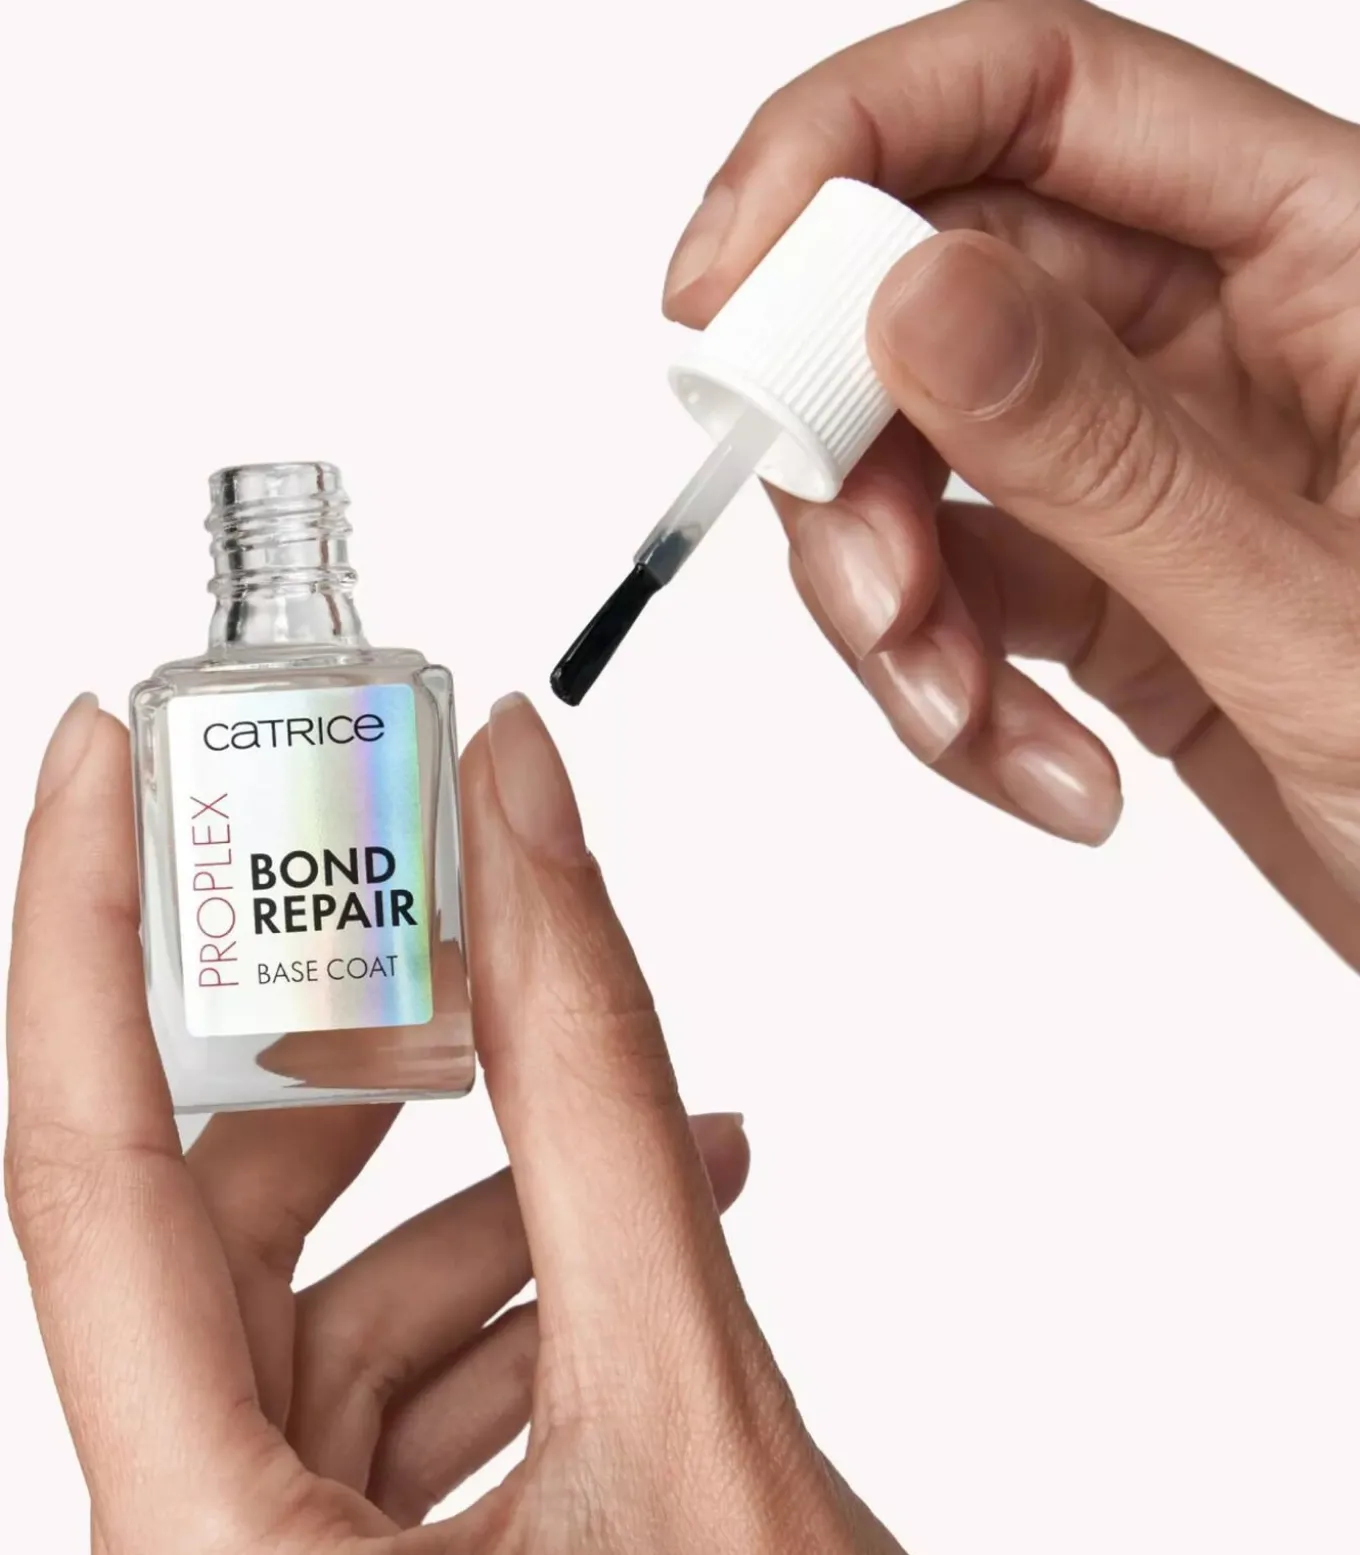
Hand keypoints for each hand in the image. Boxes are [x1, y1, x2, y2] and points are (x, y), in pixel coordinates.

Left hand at [7, 692, 896, 1552]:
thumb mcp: (689, 1397)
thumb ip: (594, 1081)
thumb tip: (528, 811)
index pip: (80, 1176)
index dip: (75, 928)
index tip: (107, 752)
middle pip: (208, 1232)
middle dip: (348, 1057)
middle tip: (435, 906)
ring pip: (316, 1306)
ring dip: (474, 1184)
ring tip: (637, 1114)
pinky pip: (390, 1385)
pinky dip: (507, 1283)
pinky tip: (634, 1225)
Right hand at [663, 0, 1359, 967]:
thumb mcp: (1314, 612)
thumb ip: (1110, 454)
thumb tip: (913, 301)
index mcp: (1327, 253)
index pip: (1044, 96)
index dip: (852, 143)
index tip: (726, 284)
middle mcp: (1220, 336)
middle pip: (936, 293)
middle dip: (854, 447)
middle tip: (861, 576)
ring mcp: (1147, 464)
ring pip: (917, 460)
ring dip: (891, 598)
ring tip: (962, 718)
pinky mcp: (1105, 584)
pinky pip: (956, 593)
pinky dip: (947, 686)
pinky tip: (1041, 767)